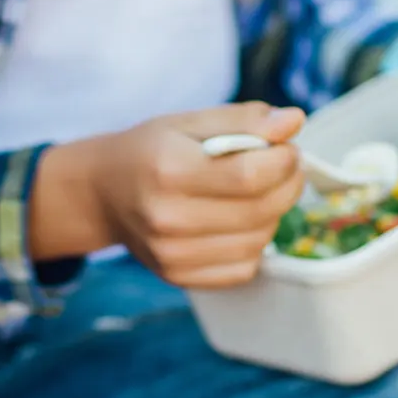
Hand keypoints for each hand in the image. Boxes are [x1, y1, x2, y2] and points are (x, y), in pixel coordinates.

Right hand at [33, 102, 306, 288]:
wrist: (103, 194)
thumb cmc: (149, 152)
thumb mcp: (188, 122)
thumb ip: (243, 120)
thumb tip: (293, 121)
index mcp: (169, 170)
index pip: (250, 175)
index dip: (284, 162)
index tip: (288, 149)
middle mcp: (168, 218)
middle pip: (260, 210)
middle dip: (288, 185)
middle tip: (286, 168)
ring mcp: (172, 254)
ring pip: (259, 241)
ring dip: (274, 214)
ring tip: (261, 193)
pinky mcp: (179, 277)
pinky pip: (244, 268)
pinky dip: (255, 244)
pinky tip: (242, 222)